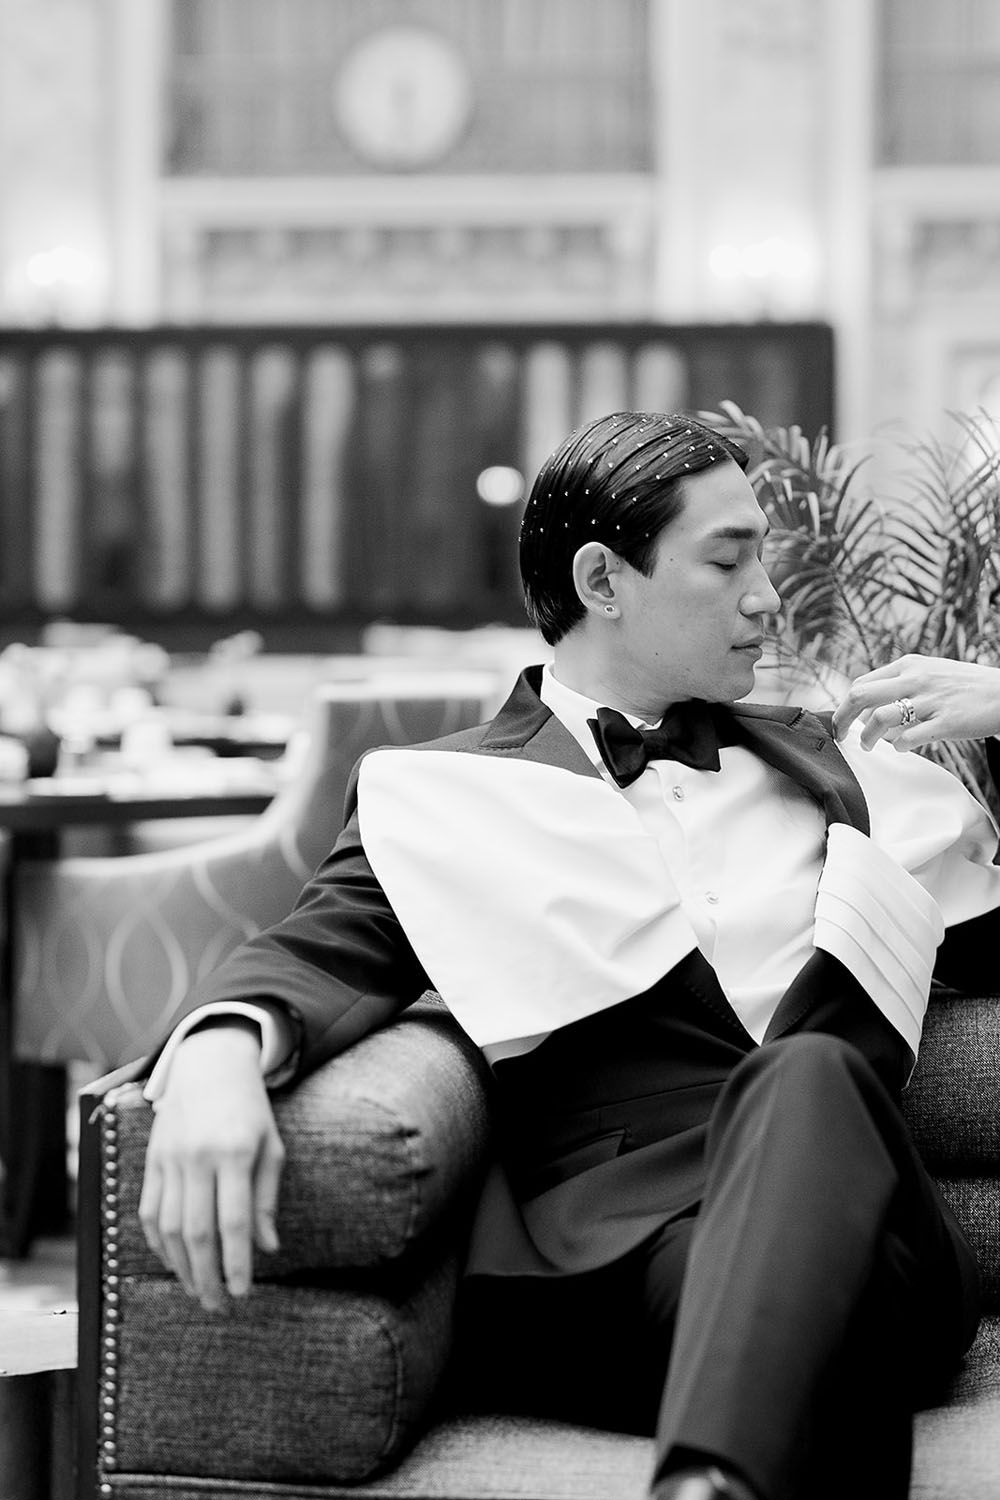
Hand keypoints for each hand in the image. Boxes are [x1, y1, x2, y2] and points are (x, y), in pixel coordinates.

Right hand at [139, 1022, 284, 1311]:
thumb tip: (267, 1248)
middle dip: (207, 1276)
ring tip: (198, 1290)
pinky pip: (150, 1212)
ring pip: (171, 1228)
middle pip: (198, 1232)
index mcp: (236, 1152)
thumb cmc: (250, 1110)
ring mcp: (170, 1159)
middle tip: (218, 1305)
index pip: (234, 1221)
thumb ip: (266, 1199)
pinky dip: (160, 1243)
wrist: (209, 1065)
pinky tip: (174, 1262)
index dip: (237, 1263)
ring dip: (182, 1267)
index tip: (243, 1293)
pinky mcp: (152, 1160)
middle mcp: (199, 1157)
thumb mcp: (272, 1147)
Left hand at [833, 654, 999, 750]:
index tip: (844, 720)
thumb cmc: (965, 685)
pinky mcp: (946, 722)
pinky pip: (910, 738)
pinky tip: (901, 747)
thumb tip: (869, 709)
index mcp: (909, 665)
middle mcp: (916, 679)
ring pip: (881, 719)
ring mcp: (931, 700)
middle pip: (861, 696)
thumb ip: (901, 685)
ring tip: (866, 745)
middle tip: (840, 735)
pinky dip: (898, 746)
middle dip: (842, 719)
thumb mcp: (930, 672)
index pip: (862, 683)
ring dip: (867, 736)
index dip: (846, 705)